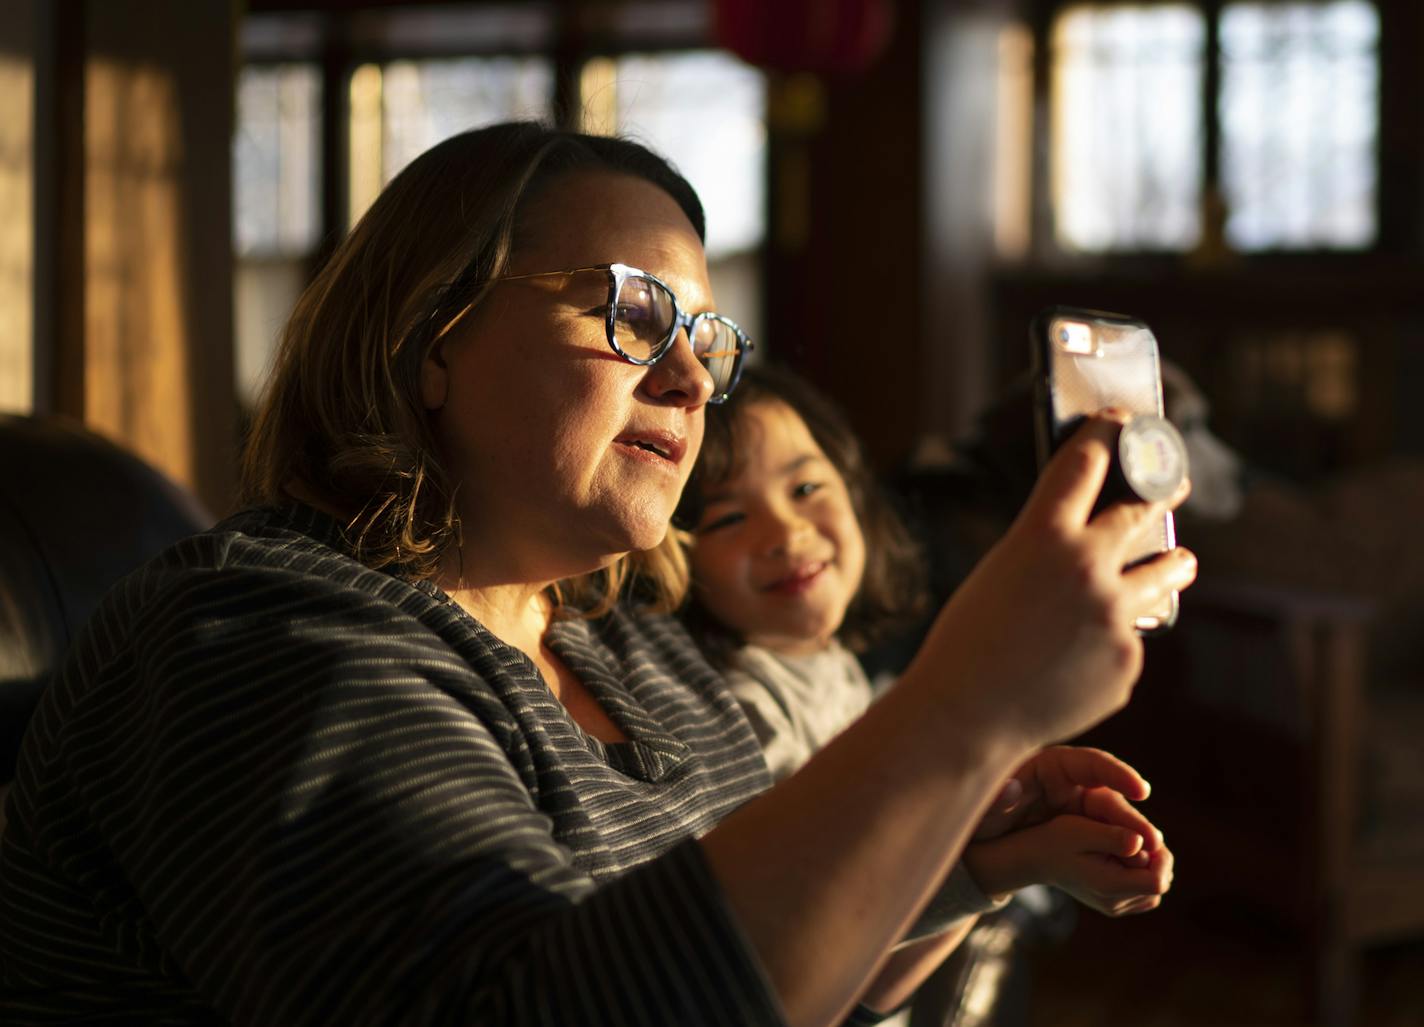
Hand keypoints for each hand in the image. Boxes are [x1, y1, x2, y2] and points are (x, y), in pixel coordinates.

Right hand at [910, 413, 1197, 751]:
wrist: (968, 715)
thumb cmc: (967, 642)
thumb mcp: (999, 574)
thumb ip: (1047, 554)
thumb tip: (1095, 548)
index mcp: (1042, 534)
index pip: (1084, 463)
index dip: (1105, 436)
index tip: (1121, 423)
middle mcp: (1087, 565)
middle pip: (1140, 512)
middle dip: (1161, 492)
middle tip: (1176, 483)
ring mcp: (1114, 615)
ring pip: (1161, 574)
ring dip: (1173, 563)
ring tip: (1184, 560)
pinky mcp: (1128, 661)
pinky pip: (1126, 641)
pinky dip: (1108, 645)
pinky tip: (1076, 663)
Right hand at [964, 814, 1174, 916]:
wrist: (1033, 859)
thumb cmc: (1055, 839)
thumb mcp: (1081, 830)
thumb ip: (1114, 837)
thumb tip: (1143, 844)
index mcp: (1109, 887)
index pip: (1157, 881)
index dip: (1160, 857)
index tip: (1144, 836)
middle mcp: (1115, 904)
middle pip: (1160, 884)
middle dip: (1156, 858)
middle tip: (1133, 835)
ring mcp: (1116, 907)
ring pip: (1155, 889)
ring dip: (1149, 865)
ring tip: (1126, 844)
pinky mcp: (1115, 904)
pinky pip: (1144, 892)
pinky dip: (1141, 873)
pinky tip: (1123, 856)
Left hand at [973, 745, 1156, 843]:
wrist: (986, 838)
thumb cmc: (984, 815)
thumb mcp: (985, 808)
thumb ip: (995, 799)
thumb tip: (1010, 789)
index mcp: (1051, 766)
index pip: (1092, 762)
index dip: (1118, 774)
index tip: (1141, 790)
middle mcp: (1074, 783)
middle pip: (1110, 795)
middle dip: (1132, 817)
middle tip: (1153, 841)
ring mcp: (1083, 805)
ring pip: (1117, 818)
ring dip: (1136, 836)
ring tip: (1157, 857)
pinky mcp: (1088, 827)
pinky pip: (1113, 835)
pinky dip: (1127, 849)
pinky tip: (1142, 866)